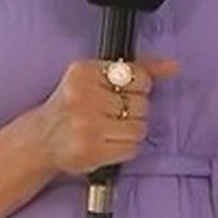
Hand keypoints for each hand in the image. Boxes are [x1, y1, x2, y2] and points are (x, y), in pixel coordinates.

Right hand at [34, 57, 180, 177]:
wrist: (42, 139)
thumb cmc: (74, 105)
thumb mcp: (99, 77)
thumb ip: (139, 68)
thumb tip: (174, 66)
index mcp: (83, 71)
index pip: (138, 76)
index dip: (138, 88)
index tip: (123, 93)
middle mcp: (81, 96)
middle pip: (141, 103)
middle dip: (135, 111)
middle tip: (113, 114)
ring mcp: (85, 125)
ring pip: (140, 127)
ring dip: (132, 131)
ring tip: (111, 129)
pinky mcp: (89, 150)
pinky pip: (132, 148)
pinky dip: (127, 147)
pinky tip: (109, 142)